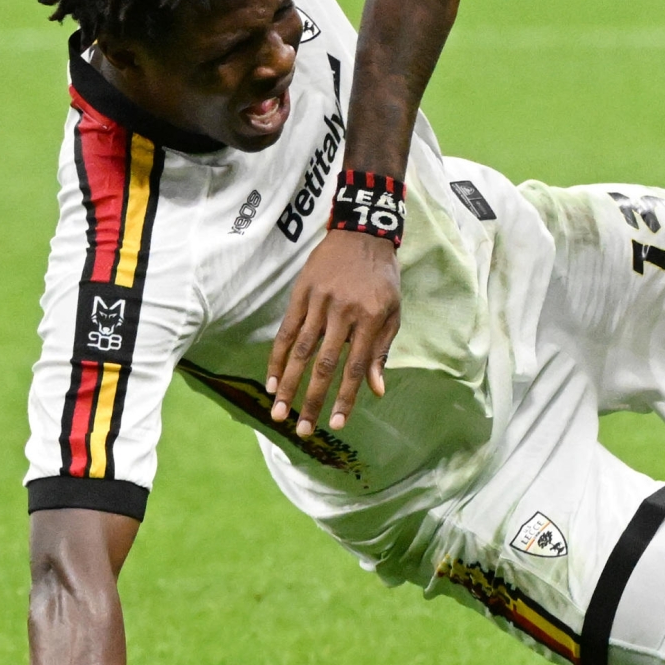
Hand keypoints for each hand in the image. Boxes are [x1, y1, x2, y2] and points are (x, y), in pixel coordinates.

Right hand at [266, 229, 401, 435]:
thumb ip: (381, 351)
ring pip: (302, 351)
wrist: (362, 233)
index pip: (355, 366)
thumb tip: (376, 390)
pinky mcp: (302, 293)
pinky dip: (278, 357)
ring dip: (289, 385)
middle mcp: (344, 312)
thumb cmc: (383, 277)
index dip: (345, 398)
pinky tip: (272, 381)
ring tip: (278, 413)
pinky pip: (287, 331)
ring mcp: (320, 302)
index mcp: (371, 318)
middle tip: (303, 431)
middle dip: (313, 401)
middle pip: (325, 364)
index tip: (336, 424)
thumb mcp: (393, 310)